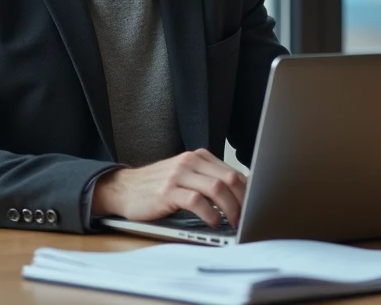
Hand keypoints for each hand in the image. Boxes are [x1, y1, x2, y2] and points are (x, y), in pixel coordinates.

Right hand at [92, 149, 247, 227]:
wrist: (124, 188)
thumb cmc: (157, 186)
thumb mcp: (184, 176)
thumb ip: (207, 180)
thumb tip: (239, 195)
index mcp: (197, 157)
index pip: (232, 171)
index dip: (248, 190)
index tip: (256, 206)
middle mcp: (189, 161)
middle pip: (229, 177)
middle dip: (243, 200)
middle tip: (247, 218)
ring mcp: (178, 175)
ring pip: (216, 188)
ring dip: (230, 208)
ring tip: (234, 223)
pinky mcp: (167, 191)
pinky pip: (196, 200)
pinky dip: (210, 214)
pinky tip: (213, 223)